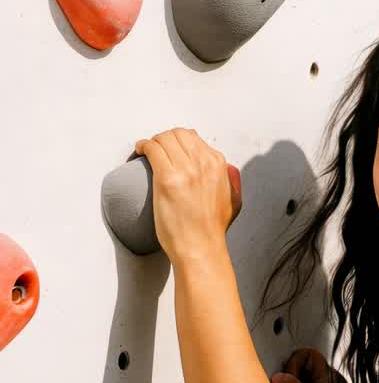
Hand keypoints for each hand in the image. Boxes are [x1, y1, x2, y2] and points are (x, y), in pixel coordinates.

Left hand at [133, 128, 242, 262]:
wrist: (201, 248)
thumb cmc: (212, 229)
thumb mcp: (234, 201)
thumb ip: (233, 181)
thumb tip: (228, 168)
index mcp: (219, 166)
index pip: (194, 138)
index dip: (178, 141)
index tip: (169, 149)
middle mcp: (204, 164)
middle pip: (177, 134)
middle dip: (164, 138)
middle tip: (156, 148)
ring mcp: (185, 170)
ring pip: (164, 139)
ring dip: (152, 142)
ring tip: (146, 150)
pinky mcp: (166, 179)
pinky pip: (152, 149)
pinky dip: (143, 146)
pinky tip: (140, 151)